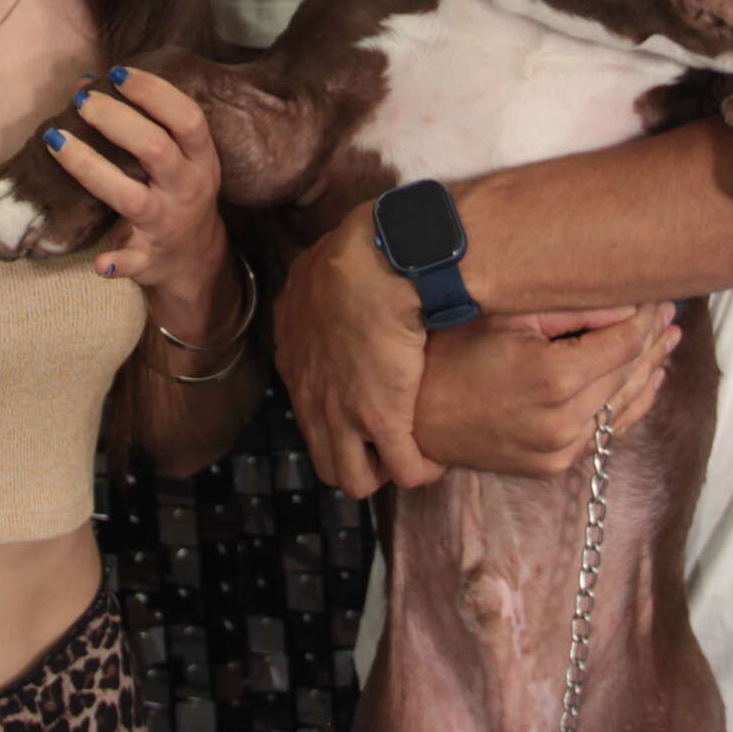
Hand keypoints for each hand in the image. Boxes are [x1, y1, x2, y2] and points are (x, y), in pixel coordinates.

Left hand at [47, 66, 228, 327]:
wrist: (197, 260)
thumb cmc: (179, 192)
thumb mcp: (177, 156)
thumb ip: (140, 120)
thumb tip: (84, 84)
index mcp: (200, 159)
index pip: (186, 118)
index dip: (154, 92)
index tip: (119, 73)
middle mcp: (186, 189)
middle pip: (155, 149)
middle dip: (115, 120)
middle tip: (82, 102)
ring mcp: (167, 225)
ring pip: (131, 198)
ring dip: (91, 169)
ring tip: (54, 140)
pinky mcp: (149, 259)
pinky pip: (133, 261)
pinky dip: (116, 263)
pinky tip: (98, 263)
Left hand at [272, 212, 440, 497]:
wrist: (375, 262)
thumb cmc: (352, 252)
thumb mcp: (314, 270)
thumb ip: (314, 288)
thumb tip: (327, 277)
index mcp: (296, 360)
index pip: (309, 412)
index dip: (340, 417)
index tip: (366, 405)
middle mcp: (311, 396)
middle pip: (326, 460)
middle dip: (357, 458)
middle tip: (388, 439)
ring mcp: (343, 412)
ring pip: (355, 480)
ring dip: (384, 470)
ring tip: (411, 451)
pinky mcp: (383, 419)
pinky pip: (405, 471)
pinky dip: (422, 468)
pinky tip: (436, 455)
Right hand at [413, 304, 679, 476]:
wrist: (413, 417)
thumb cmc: (451, 354)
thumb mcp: (506, 317)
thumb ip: (570, 311)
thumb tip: (626, 304)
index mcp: (555, 377)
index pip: (624, 342)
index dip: (646, 318)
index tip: (660, 297)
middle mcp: (565, 421)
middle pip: (629, 375)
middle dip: (653, 342)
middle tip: (673, 317)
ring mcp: (560, 450)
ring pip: (623, 408)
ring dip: (649, 374)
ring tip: (668, 345)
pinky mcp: (552, 467)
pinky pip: (604, 434)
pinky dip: (628, 408)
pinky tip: (645, 384)